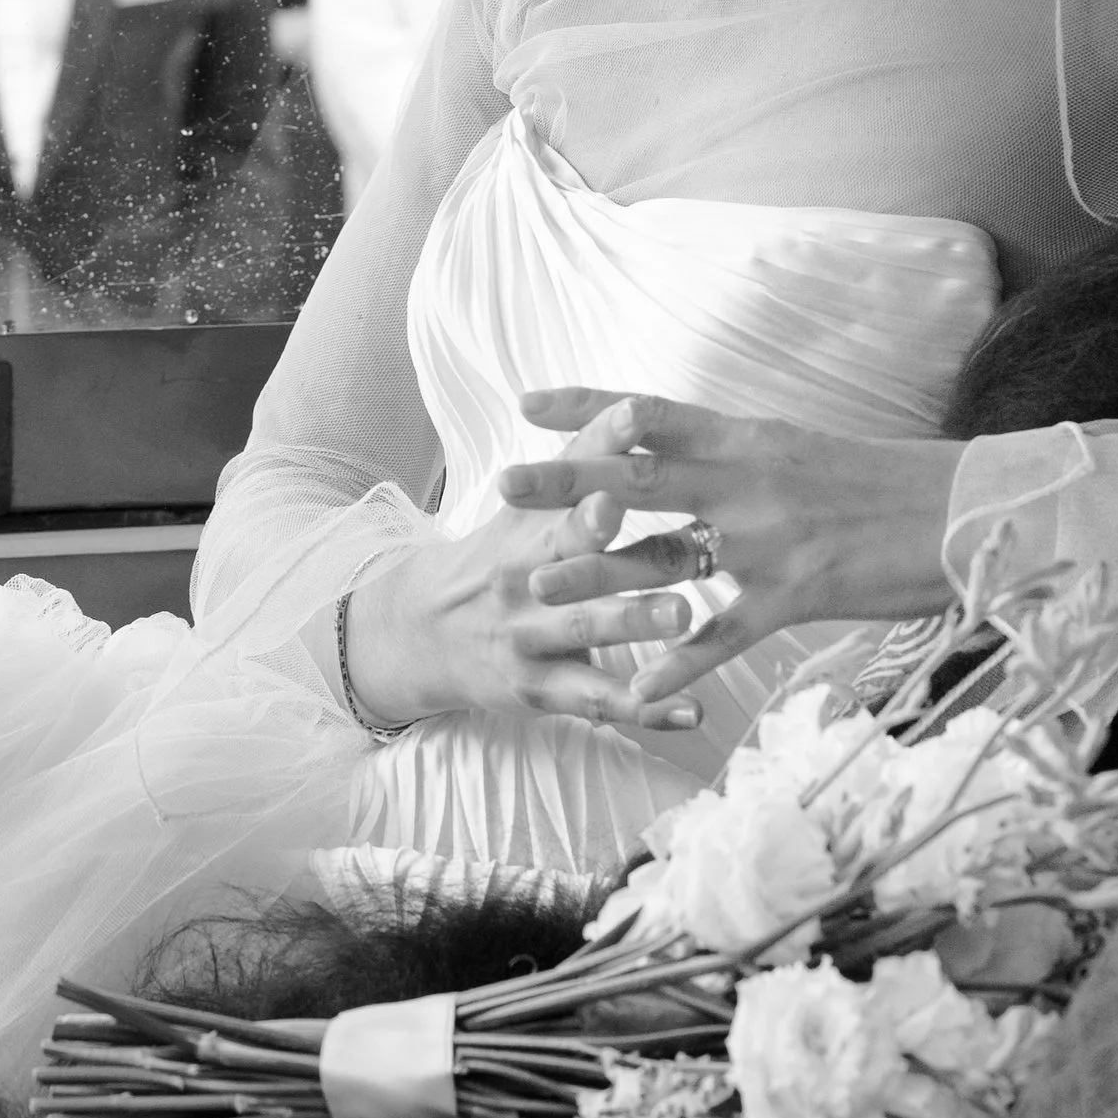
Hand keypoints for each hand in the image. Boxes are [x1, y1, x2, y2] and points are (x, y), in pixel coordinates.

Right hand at [343, 397, 708, 730]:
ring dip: (634, 625)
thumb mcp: (529, 505)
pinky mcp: (540, 690)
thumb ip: (585, 457)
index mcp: (529, 529)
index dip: (597, 462)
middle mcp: (524, 582)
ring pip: (586, 632)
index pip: (564, 488)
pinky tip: (693, 714)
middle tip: (656, 535)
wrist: (423, 634)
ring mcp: (530, 638)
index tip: (633, 432)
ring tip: (683, 616)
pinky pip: (598, 702)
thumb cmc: (502, 555)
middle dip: (605, 544)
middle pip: (569, 562)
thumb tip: (642, 403)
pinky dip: (647, 710)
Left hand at [501, 387, 961, 715]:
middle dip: (567, 482)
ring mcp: (770, 539)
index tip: (526, 404)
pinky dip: (679, 661)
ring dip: (600, 573)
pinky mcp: (799, 594)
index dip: (587, 406)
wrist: (967, 511)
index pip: (651, 413)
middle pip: (639, 477)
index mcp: (749, 438)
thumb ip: (739, 455)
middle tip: (502, 486)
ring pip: (667, 556)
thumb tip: (686, 448)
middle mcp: (749, 481)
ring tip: (539, 587)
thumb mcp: (802, 451)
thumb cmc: (887, 483)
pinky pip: (726, 633)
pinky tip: (637, 686)